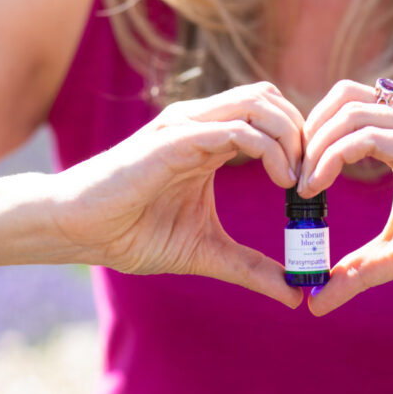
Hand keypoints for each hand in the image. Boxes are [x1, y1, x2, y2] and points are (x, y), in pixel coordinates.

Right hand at [49, 82, 303, 307]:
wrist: (80, 231)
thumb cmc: (134, 234)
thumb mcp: (208, 253)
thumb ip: (253, 268)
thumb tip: (295, 294)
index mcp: (211, 141)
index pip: (270, 117)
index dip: (300, 144)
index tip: (313, 187)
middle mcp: (202, 124)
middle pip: (271, 99)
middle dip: (303, 135)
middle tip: (311, 180)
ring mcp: (187, 127)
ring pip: (258, 103)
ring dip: (291, 138)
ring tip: (297, 182)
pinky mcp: (174, 140)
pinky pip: (234, 128)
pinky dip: (268, 149)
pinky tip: (281, 182)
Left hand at [299, 80, 392, 315]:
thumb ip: (357, 271)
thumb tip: (316, 301)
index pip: (344, 111)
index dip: (312, 138)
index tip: (294, 181)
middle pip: (341, 97)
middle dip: (307, 133)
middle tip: (291, 177)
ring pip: (350, 112)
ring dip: (315, 145)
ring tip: (301, 186)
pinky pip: (371, 136)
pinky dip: (335, 155)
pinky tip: (317, 186)